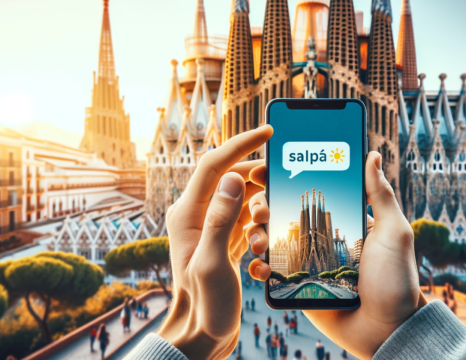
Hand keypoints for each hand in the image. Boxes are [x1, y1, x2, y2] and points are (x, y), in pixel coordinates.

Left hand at [157, 125, 272, 359]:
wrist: (202, 335)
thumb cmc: (204, 304)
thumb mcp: (212, 263)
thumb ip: (220, 220)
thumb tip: (230, 178)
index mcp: (188, 213)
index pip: (214, 163)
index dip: (242, 143)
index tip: (269, 131)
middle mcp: (197, 214)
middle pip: (233, 177)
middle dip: (259, 182)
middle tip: (278, 194)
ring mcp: (212, 226)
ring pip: (244, 198)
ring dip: (262, 209)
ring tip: (265, 236)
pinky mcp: (225, 239)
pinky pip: (248, 218)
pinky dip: (261, 226)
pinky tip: (263, 247)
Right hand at [246, 151, 426, 359]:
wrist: (387, 331)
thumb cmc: (396, 281)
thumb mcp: (393, 232)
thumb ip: (380, 195)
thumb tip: (371, 155)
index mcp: (341, 220)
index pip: (308, 193)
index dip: (283, 178)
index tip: (264, 167)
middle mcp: (319, 238)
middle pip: (281, 212)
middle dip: (262, 204)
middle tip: (259, 207)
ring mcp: (306, 262)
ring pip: (270, 240)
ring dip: (255, 233)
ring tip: (256, 236)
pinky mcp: (296, 287)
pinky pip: (271, 273)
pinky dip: (259, 267)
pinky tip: (258, 264)